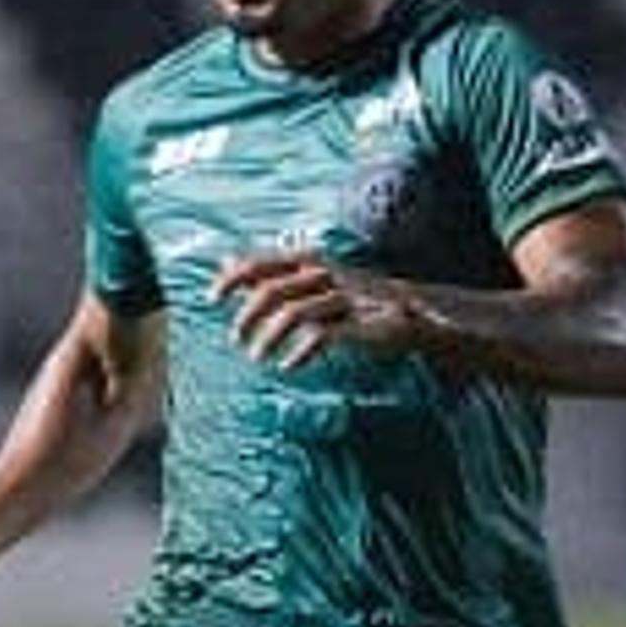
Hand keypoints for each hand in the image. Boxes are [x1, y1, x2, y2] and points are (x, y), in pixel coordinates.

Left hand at [213, 247, 419, 368]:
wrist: (413, 312)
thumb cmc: (350, 296)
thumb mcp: (307, 277)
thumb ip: (266, 271)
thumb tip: (225, 261)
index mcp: (308, 260)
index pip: (263, 262)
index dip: (233, 278)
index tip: (211, 299)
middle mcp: (323, 273)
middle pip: (273, 290)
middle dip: (247, 317)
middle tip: (236, 341)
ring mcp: (342, 297)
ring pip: (293, 313)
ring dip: (269, 338)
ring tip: (258, 358)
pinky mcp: (359, 323)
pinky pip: (321, 335)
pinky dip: (300, 352)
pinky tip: (289, 366)